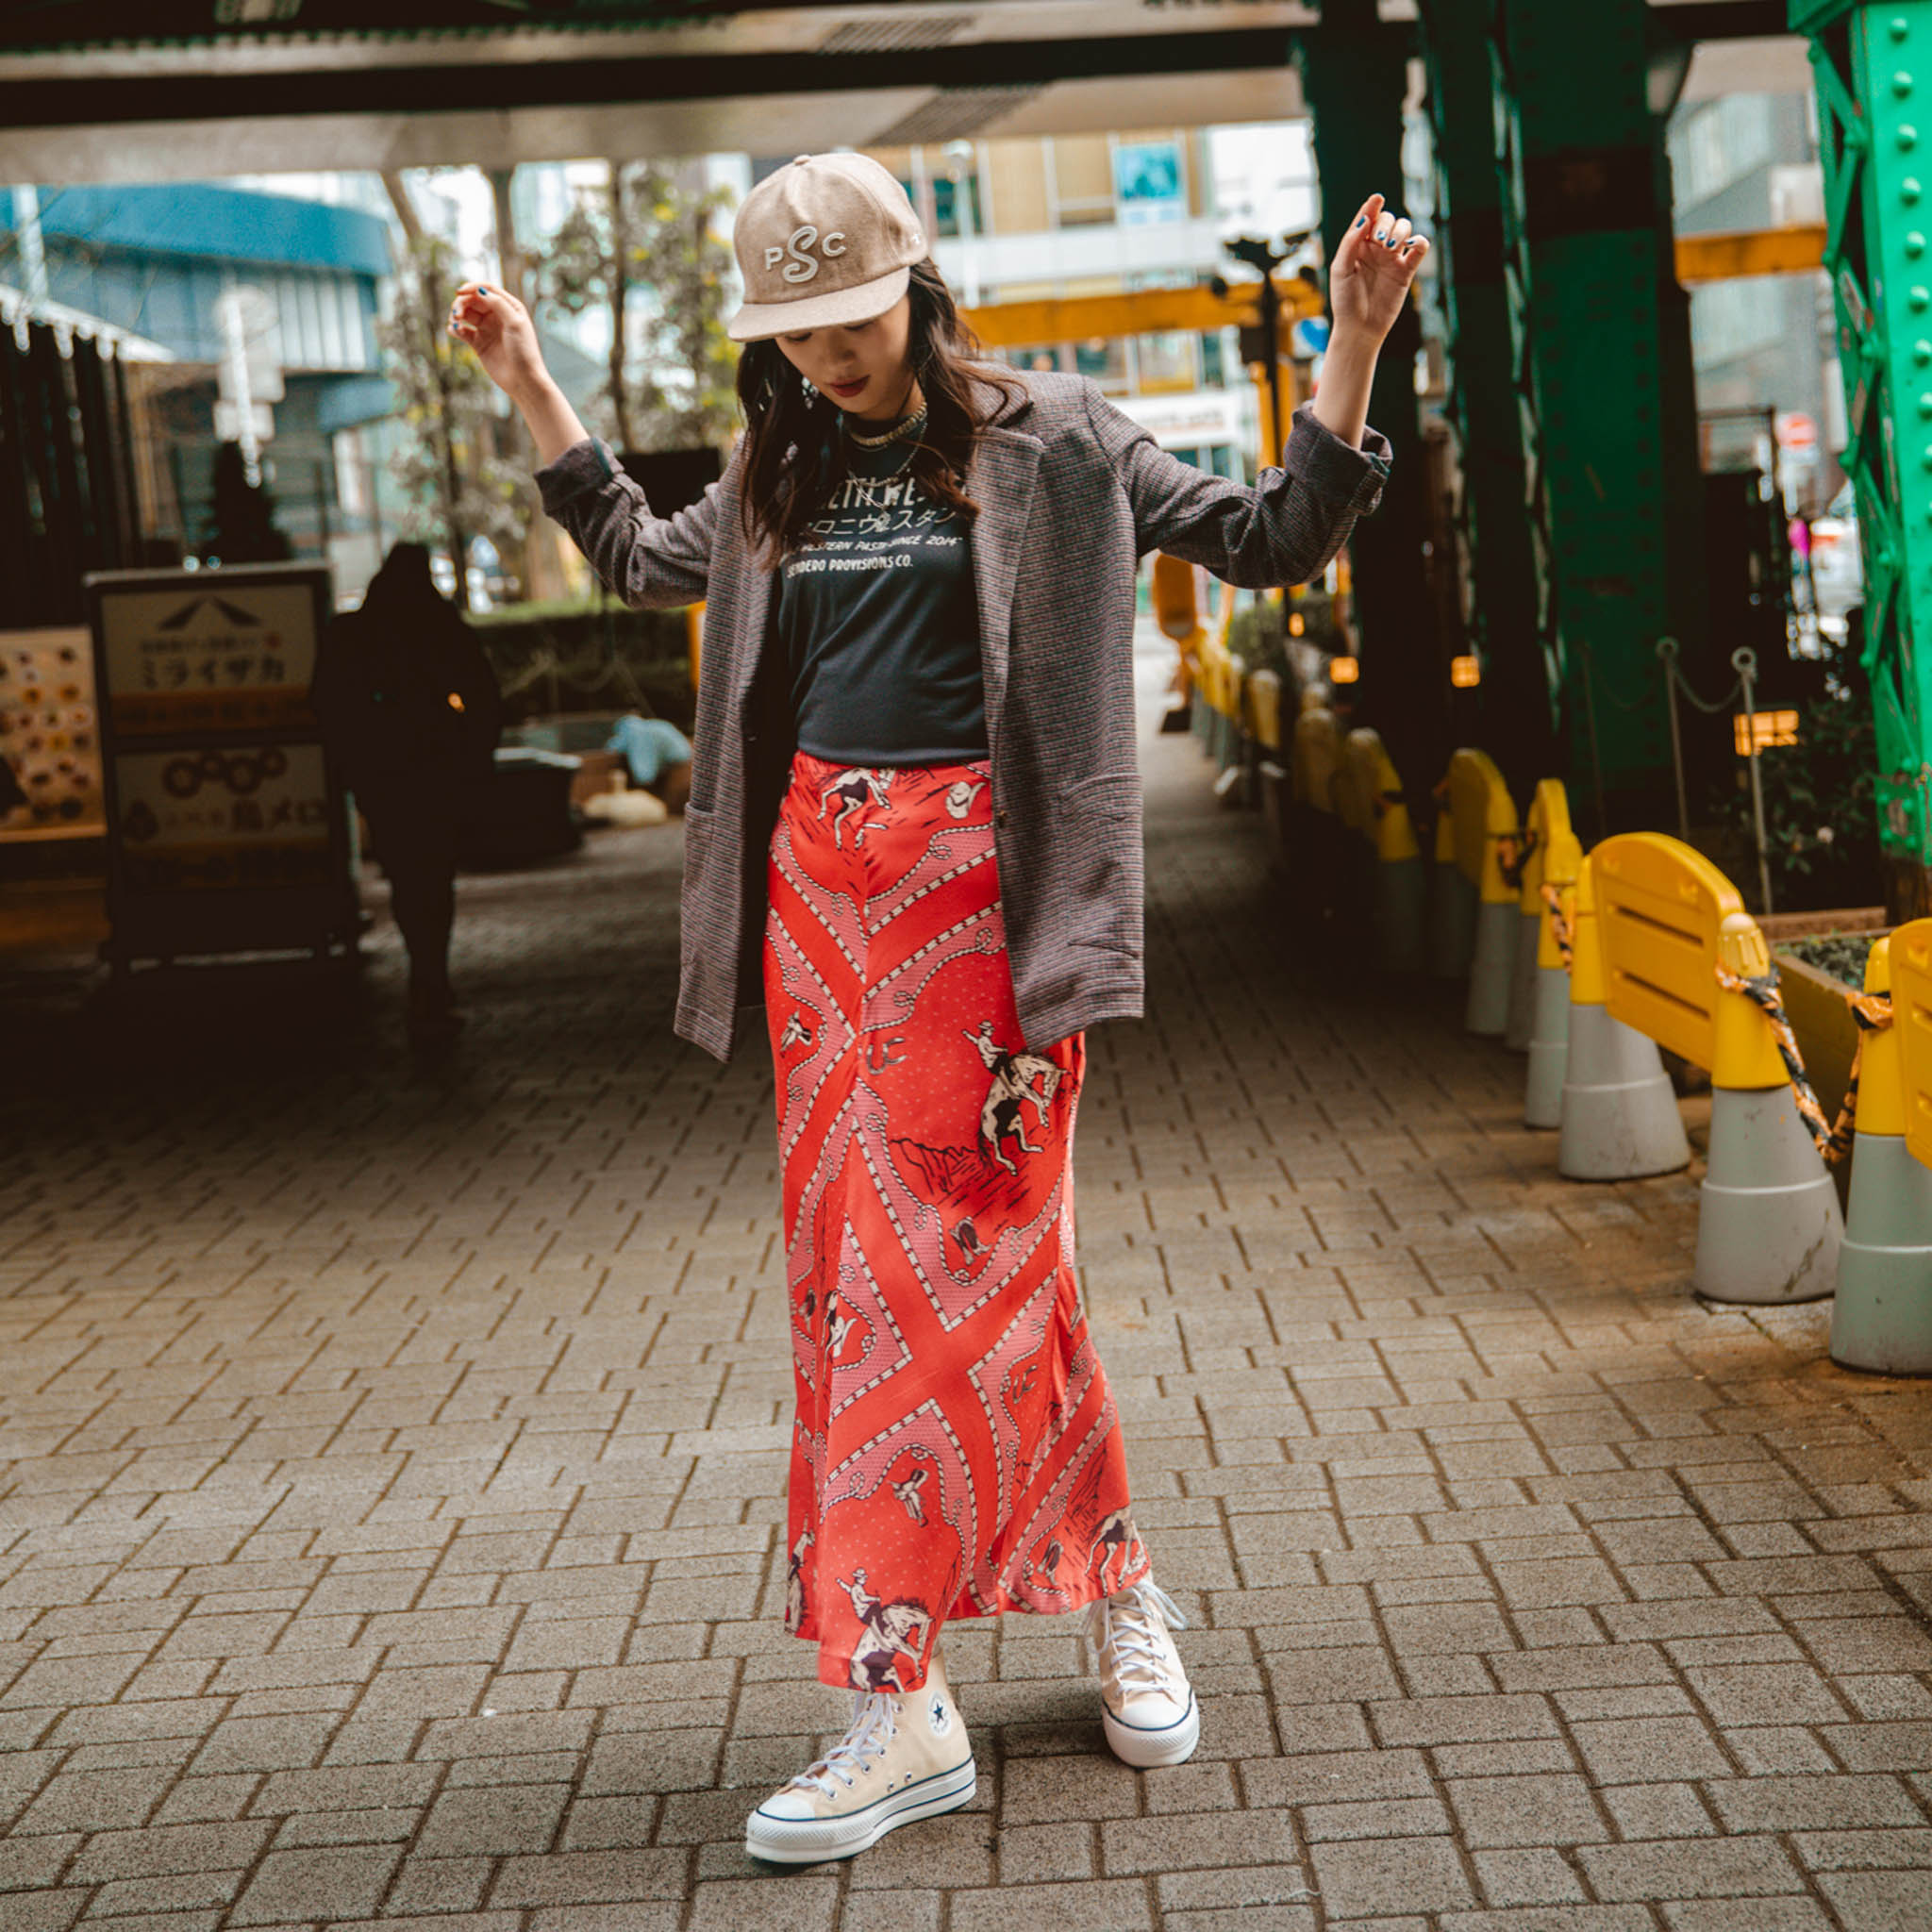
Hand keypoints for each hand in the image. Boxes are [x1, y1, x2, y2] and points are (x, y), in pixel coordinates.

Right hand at [449, 282, 549, 401]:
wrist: (523, 381)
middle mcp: (497, 316)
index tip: (459, 292)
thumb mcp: (514, 323)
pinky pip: (462, 331)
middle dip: (462, 303)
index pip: (487, 289)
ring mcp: (487, 329)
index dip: (472, 287)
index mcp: (509, 307)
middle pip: (473, 300)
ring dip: (457, 314)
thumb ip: (498, 304)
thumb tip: (479, 290)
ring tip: (455, 322)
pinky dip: (456, 329)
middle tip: (456, 314)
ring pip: (466, 314)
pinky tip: (454, 330)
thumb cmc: (524, 352)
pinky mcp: (479, 344)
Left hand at [1328, 193, 1429, 345]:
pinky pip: (1419, 249)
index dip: (1372, 207)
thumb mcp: (1341, 270)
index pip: (1367, 219)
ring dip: (1400, 232)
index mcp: (1357, 245)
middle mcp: (1375, 248)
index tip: (1377, 199)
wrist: (1360, 328)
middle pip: (1388, 220)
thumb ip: (1350, 243)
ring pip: (1405, 230)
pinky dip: (1420, 242)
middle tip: (1379, 241)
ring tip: (1390, 247)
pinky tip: (1413, 246)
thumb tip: (1365, 220)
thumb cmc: (1345, 301)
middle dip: (1386, 225)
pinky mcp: (1406, 270)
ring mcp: (1392, 258)